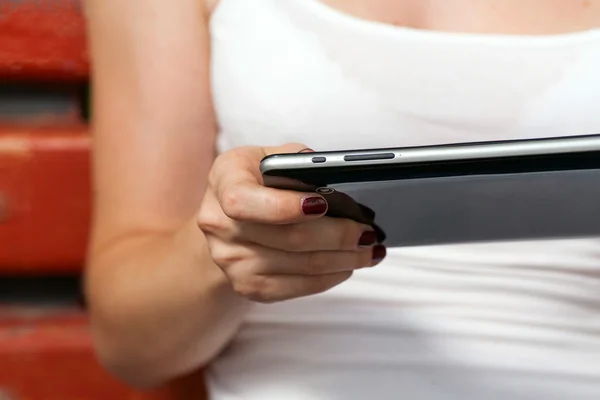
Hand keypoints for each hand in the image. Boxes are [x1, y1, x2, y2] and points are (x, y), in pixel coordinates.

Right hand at [197, 144, 386, 302]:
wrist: (227, 219)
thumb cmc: (257, 180)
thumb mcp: (269, 156)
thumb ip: (296, 161)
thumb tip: (336, 177)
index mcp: (224, 181)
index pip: (246, 202)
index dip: (286, 206)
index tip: (324, 204)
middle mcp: (219, 224)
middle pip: (288, 238)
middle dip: (339, 236)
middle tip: (370, 232)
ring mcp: (231, 261)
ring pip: (301, 266)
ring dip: (344, 259)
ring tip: (370, 249)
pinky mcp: (247, 286)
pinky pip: (298, 287)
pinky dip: (330, 277)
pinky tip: (348, 265)